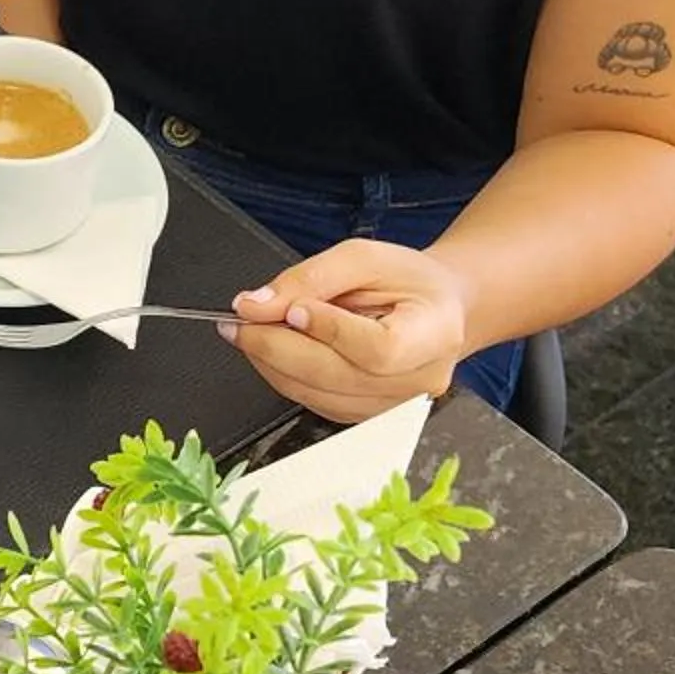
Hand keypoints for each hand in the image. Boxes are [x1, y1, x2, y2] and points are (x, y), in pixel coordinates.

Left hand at [220, 239, 472, 421]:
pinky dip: (284, 376)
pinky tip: (274, 350)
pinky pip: (314, 402)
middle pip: (337, 377)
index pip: (378, 349)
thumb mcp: (365, 257)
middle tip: (240, 320)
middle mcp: (419, 380)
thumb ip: (310, 278)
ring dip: (272, 363)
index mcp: (434, 334)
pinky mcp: (365, 416)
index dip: (329, 331)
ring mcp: (392, 406)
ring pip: (317, 395)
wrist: (433, 309)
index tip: (293, 308)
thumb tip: (256, 305)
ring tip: (250, 330)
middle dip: (277, 347)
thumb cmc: (407, 281)